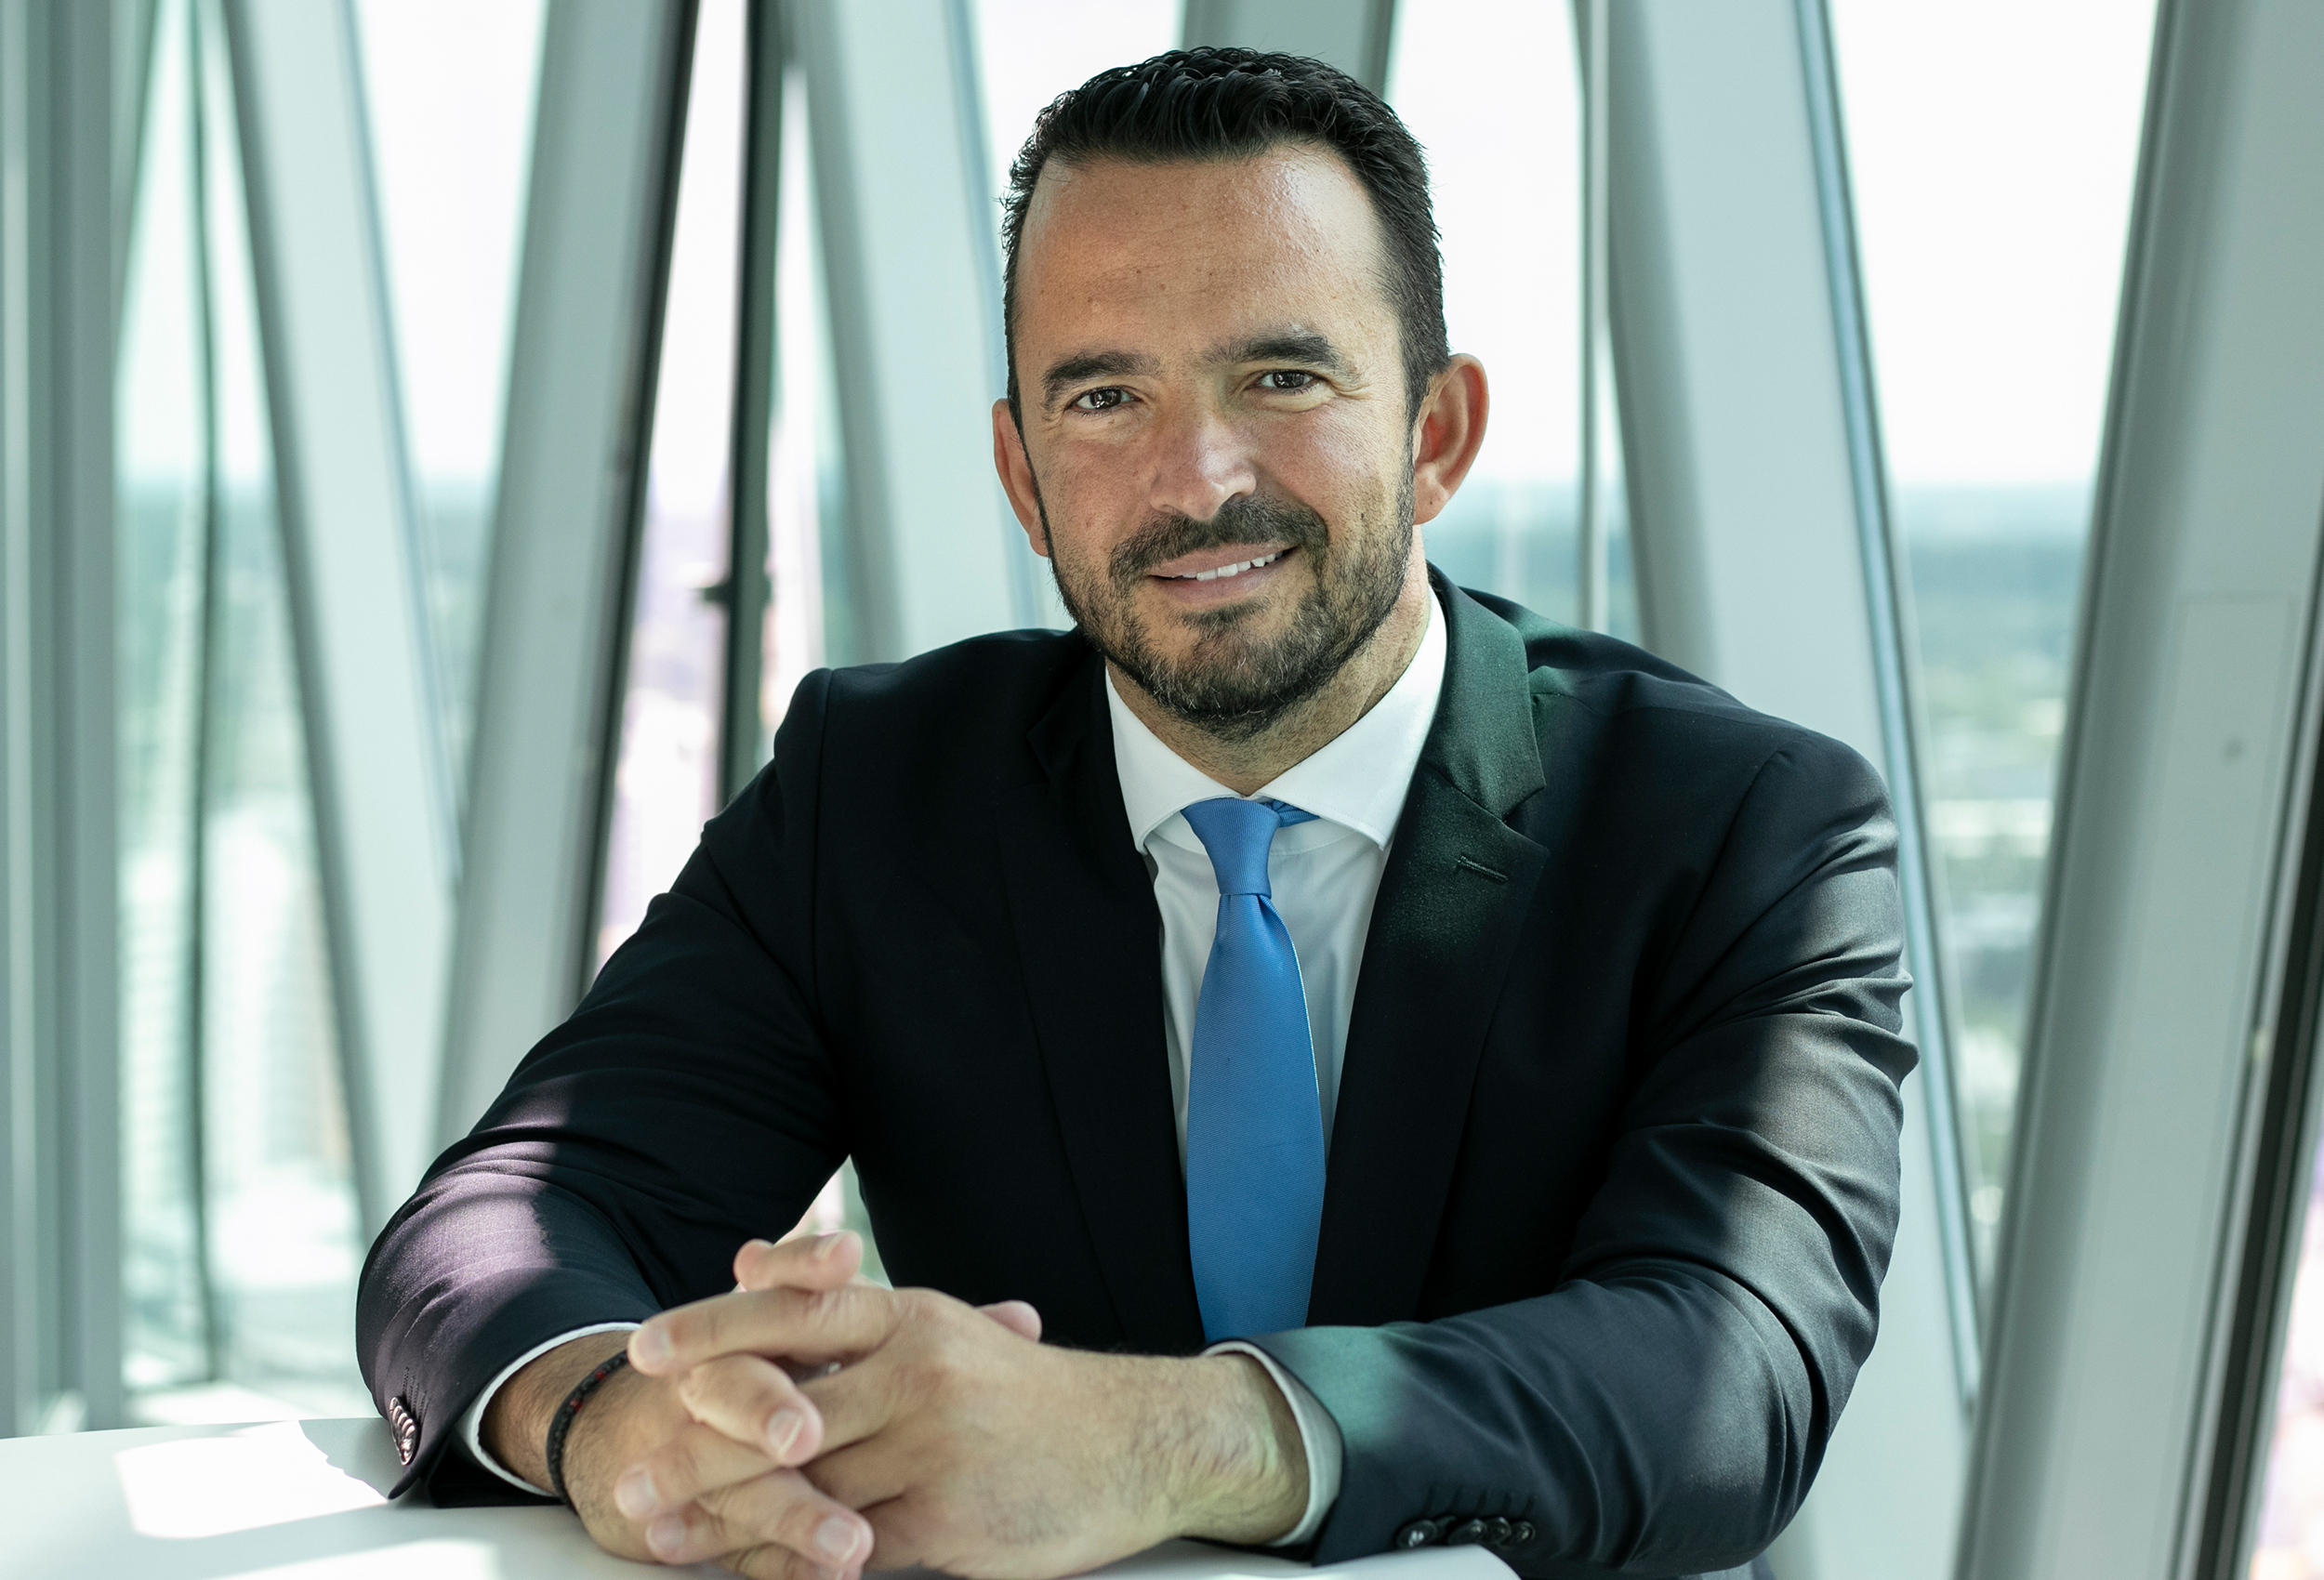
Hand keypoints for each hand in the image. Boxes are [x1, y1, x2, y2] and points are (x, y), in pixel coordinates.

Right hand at [482, 1232, 876, 1575]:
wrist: (616, 1441)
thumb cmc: (730, 1373)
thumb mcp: (762, 1322)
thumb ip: (811, 1288)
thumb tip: (882, 1260)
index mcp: (738, 1332)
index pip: (772, 1291)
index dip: (800, 1269)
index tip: (844, 1256)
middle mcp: (709, 1388)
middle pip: (738, 1389)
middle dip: (767, 1409)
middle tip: (805, 1435)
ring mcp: (695, 1460)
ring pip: (741, 1486)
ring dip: (794, 1514)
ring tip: (849, 1544)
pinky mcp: (696, 1524)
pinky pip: (741, 1551)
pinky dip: (785, 1569)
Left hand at [627, 1251, 1307, 1578]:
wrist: (1136, 1443)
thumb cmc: (1025, 1394)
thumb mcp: (944, 1331)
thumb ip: (853, 1317)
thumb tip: (751, 1268)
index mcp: (909, 1317)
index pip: (793, 1312)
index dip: (713, 1330)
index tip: (644, 1353)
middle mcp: (916, 1372)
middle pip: (778, 1411)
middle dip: (694, 1448)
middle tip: (630, 1476)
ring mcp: (933, 1448)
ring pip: (802, 1488)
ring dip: (724, 1521)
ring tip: (663, 1537)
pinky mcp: (949, 1521)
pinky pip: (852, 1548)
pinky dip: (798, 1563)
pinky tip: (755, 1576)